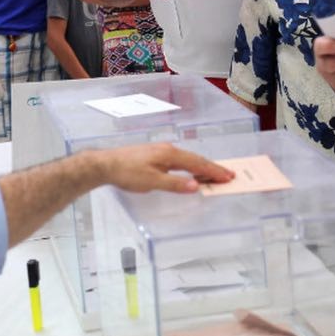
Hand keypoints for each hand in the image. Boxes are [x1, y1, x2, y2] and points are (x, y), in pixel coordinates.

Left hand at [90, 143, 234, 193]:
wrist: (106, 164)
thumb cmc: (128, 173)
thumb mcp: (152, 182)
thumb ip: (175, 184)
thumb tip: (196, 186)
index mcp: (170, 155)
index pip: (197, 164)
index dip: (213, 171)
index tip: (228, 176)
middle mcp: (168, 149)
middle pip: (195, 159)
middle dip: (212, 168)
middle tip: (228, 175)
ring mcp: (161, 151)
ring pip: (187, 159)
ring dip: (201, 167)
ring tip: (214, 174)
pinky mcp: (154, 155)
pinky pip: (179, 160)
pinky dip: (190, 166)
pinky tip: (190, 171)